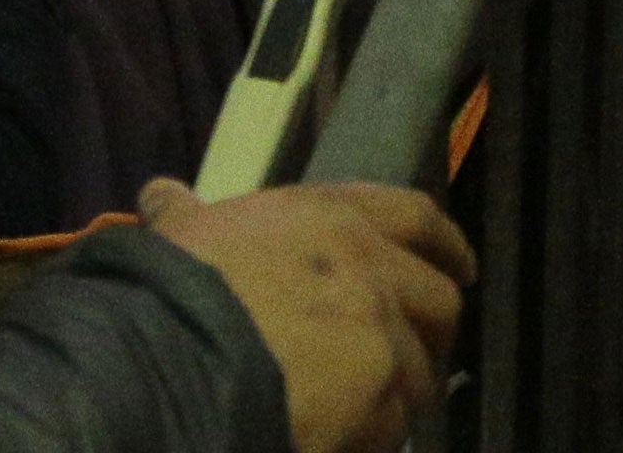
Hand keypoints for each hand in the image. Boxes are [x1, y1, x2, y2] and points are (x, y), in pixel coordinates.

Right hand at [139, 178, 474, 452]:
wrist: (174, 359)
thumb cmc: (176, 287)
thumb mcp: (183, 237)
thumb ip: (186, 216)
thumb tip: (161, 195)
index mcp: (331, 220)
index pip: (413, 217)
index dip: (443, 242)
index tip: (461, 265)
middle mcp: (371, 269)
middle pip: (438, 299)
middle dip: (433, 331)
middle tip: (417, 353)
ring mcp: (381, 335)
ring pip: (422, 369)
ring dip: (403, 391)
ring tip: (377, 412)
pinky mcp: (380, 399)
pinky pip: (395, 425)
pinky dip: (376, 435)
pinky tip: (350, 442)